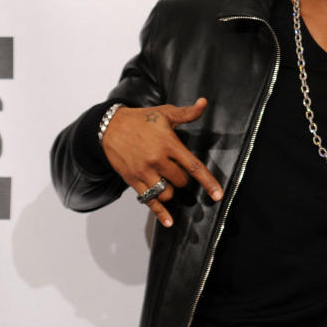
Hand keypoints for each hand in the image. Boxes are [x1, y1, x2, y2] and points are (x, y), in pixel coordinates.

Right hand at [101, 97, 222, 226]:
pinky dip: (160, 213)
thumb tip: (204, 103)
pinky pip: (149, 201)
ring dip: (173, 191)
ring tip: (169, 180)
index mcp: (168, 144)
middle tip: (179, 170)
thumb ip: (187, 113)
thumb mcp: (165, 113)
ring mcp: (144, 172)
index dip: (208, 182)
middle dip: (185, 179)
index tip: (218, 194)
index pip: (193, 166)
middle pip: (181, 181)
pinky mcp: (133, 180)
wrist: (109, 127)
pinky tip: (169, 222)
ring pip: (167, 193)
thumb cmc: (141, 119)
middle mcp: (157, 160)